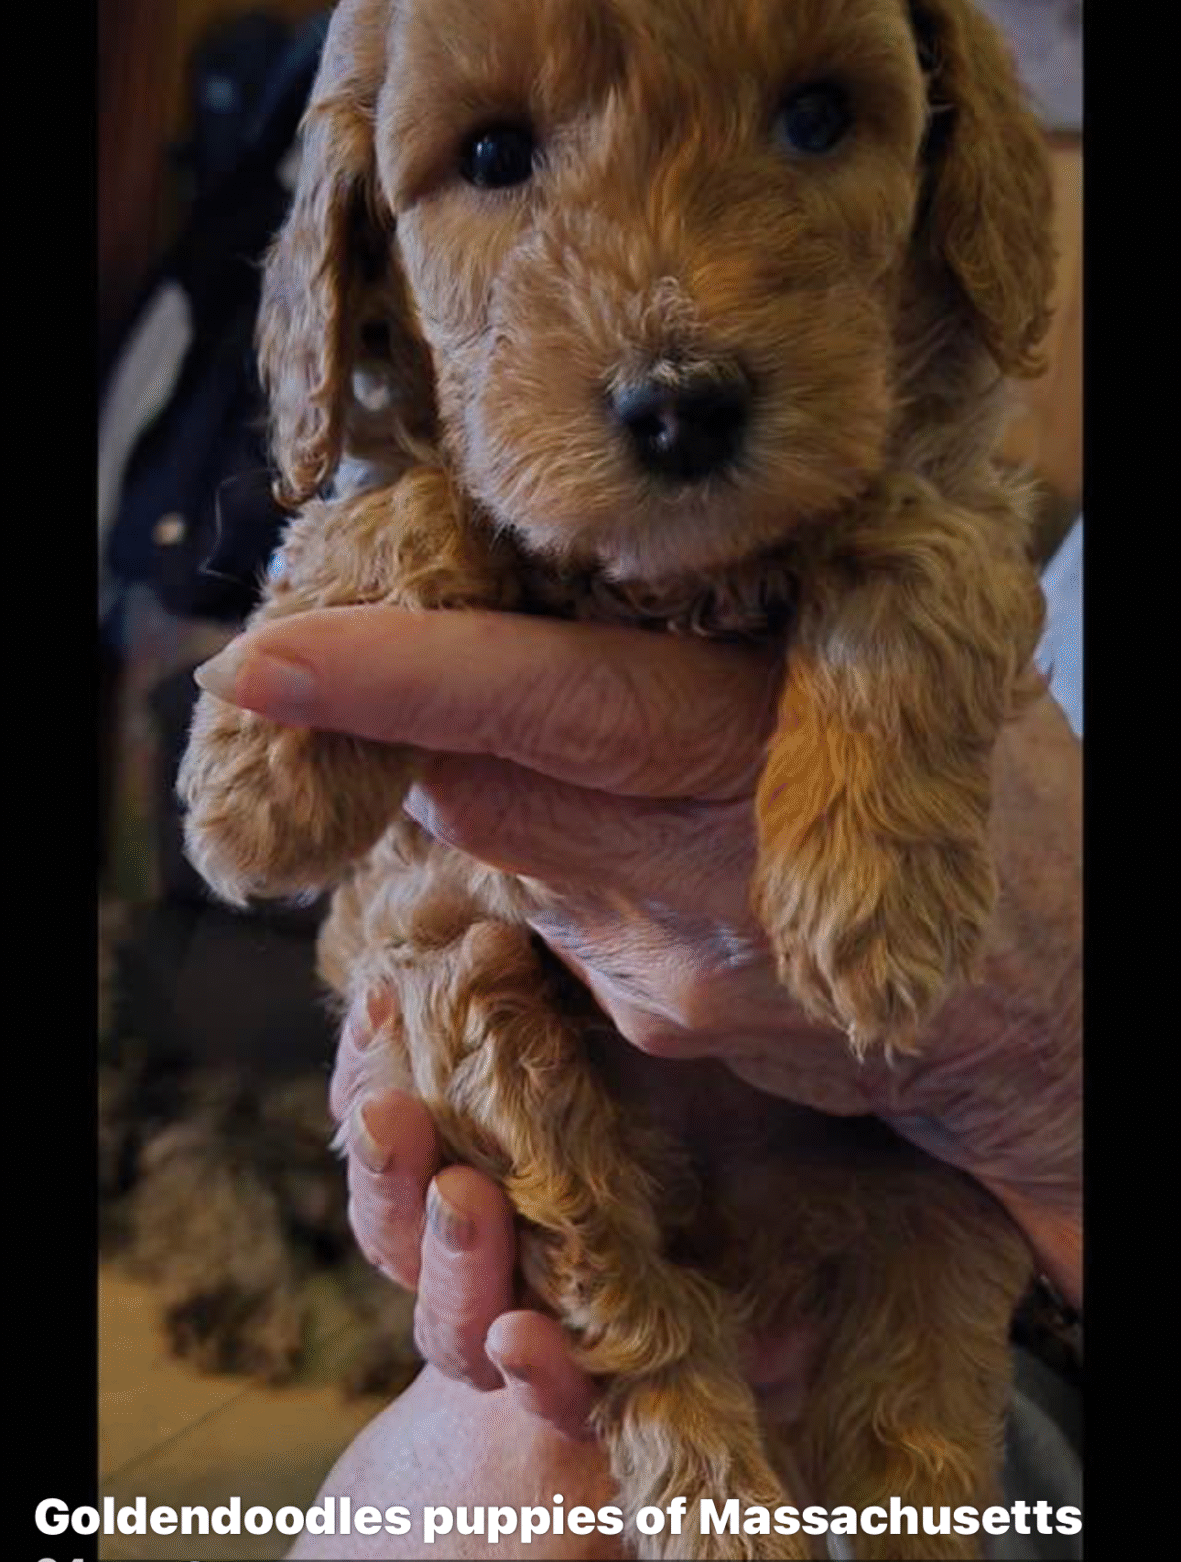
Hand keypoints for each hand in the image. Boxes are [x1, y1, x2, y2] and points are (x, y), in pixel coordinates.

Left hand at [198, 602, 1080, 1420]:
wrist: (1054, 1011)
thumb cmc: (1003, 796)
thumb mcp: (924, 673)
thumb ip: (775, 616)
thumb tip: (603, 537)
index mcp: (778, 773)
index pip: (561, 717)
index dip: (405, 682)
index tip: (264, 658)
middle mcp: (707, 896)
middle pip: (473, 793)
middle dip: (419, 717)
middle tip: (418, 636)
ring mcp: (670, 981)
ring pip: (495, 849)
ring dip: (493, 774)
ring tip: (594, 727)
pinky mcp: (652, 1024)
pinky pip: (545, 907)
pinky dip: (558, 845)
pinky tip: (657, 824)